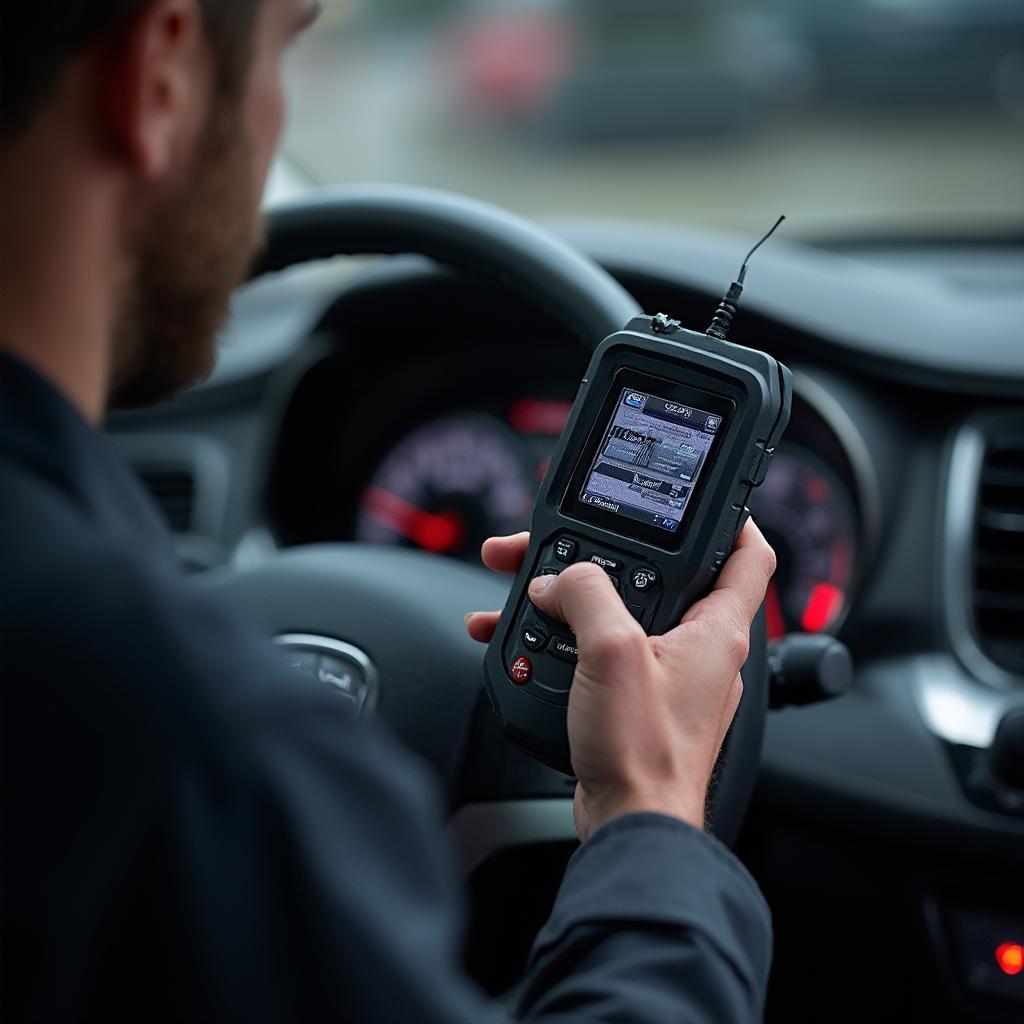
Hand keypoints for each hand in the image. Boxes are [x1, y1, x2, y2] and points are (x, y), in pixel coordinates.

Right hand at [466, 522, 775, 839]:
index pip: (746, 553)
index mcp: (715, 629)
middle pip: (654, 574)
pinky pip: (596, 649)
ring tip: (515, 585)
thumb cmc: (643, 751)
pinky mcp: (634, 697)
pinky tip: (513, 636)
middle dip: (597, 554)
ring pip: (615, 610)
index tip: (697, 497)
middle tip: (551, 541)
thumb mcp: (612, 652)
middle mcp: (696, 647)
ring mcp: (664, 673)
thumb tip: (560, 577)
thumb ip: (587, 594)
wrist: (630, 822)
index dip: (730, 516)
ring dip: (564, 596)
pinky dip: (560, 637)